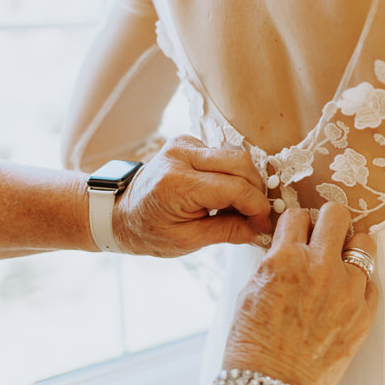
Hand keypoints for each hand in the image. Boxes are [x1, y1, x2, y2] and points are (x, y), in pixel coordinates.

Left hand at [112, 136, 271, 255]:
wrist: (121, 212)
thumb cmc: (148, 230)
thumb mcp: (187, 241)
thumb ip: (227, 232)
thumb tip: (259, 230)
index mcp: (177, 184)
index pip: (235, 188)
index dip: (257, 208)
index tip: (263, 225)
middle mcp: (180, 156)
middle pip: (241, 163)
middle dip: (256, 191)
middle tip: (256, 217)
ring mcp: (184, 144)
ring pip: (236, 155)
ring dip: (246, 182)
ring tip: (239, 208)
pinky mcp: (188, 142)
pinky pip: (224, 155)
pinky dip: (233, 175)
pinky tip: (224, 195)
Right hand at [223, 204, 377, 384]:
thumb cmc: (254, 345)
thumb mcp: (251, 292)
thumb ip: (275, 262)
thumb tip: (289, 246)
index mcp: (286, 258)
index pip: (298, 215)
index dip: (296, 224)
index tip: (298, 232)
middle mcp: (320, 267)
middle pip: (337, 215)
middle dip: (327, 222)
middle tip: (323, 236)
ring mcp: (348, 289)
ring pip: (364, 244)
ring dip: (350, 250)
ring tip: (339, 266)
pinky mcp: (365, 312)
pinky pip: (371, 282)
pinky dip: (358, 284)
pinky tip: (342, 298)